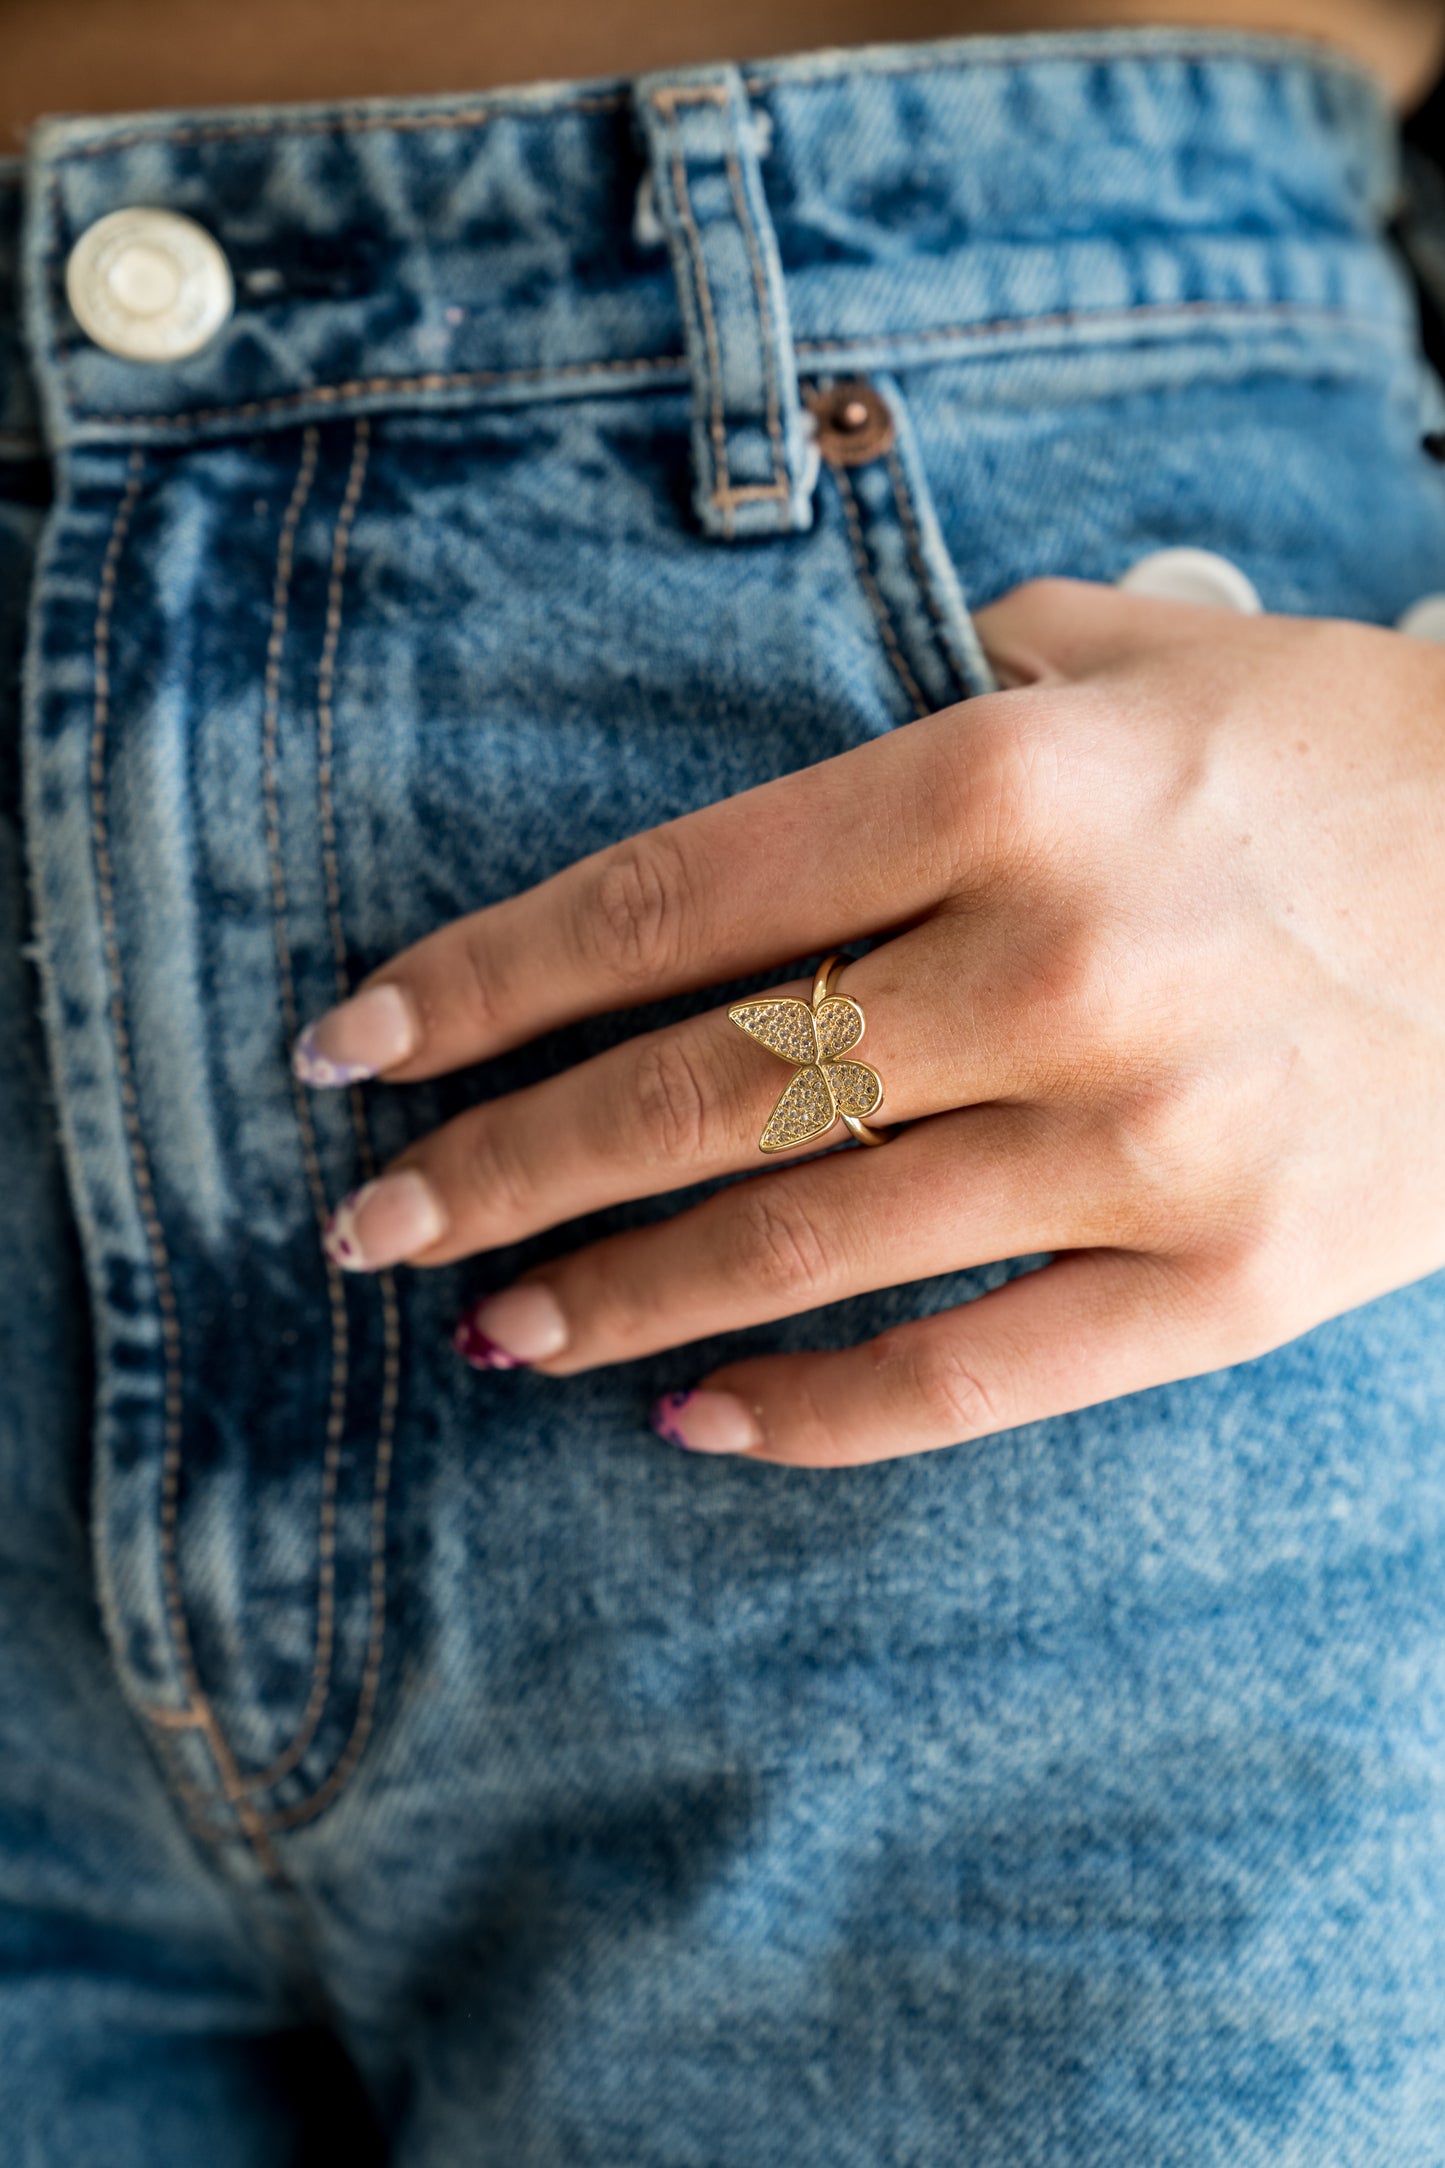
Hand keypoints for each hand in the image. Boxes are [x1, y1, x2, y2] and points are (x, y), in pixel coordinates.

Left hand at [293, 581, 1444, 1465]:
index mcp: (1014, 780)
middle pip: (703, 1083)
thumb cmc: (1352, 761)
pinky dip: (816, 1413)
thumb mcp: (1166, 657)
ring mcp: (1144, 1132)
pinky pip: (973, 1374)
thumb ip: (985, 669)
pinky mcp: (1226, 1276)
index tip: (357, 1046)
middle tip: (370, 1223)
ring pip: (807, 1240)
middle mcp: (1056, 957)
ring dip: (620, 1293)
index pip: (675, 894)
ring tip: (496, 1327)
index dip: (489, 979)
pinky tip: (695, 1421)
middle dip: (504, 1162)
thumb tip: (841, 704)